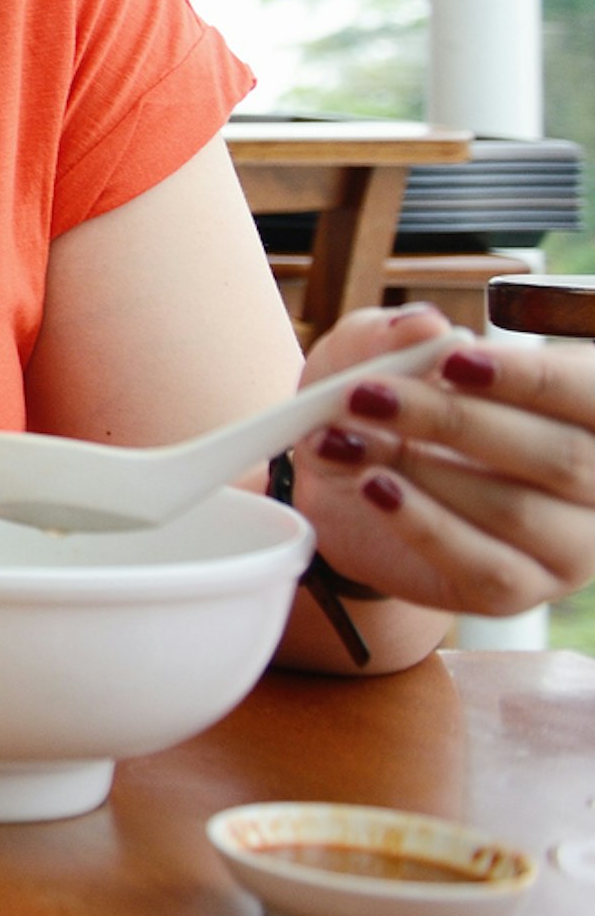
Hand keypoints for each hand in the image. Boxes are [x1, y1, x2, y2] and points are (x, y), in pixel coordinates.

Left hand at [290, 303, 594, 619]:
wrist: (352, 486)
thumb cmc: (388, 408)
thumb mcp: (376, 356)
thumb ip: (397, 336)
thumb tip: (424, 326)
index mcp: (590, 409)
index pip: (587, 393)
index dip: (528, 378)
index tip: (451, 360)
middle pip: (560, 456)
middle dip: (456, 421)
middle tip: (366, 395)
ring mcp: (573, 545)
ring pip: (518, 510)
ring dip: (424, 470)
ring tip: (345, 440)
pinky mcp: (522, 590)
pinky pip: (486, 566)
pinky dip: (423, 524)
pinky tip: (374, 488)